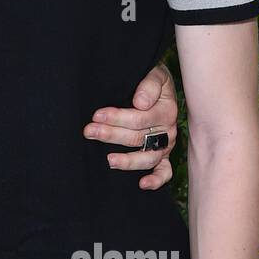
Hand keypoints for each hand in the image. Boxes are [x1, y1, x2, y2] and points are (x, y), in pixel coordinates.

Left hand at [83, 62, 178, 189]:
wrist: (158, 87)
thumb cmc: (151, 80)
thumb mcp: (155, 74)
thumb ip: (149, 85)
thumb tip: (140, 103)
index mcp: (166, 110)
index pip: (140, 118)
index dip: (118, 117)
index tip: (96, 115)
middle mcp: (168, 131)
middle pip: (138, 137)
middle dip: (112, 135)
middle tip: (90, 131)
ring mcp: (165, 146)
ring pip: (148, 157)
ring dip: (128, 160)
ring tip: (109, 160)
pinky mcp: (163, 156)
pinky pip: (164, 172)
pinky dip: (156, 180)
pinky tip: (141, 184)